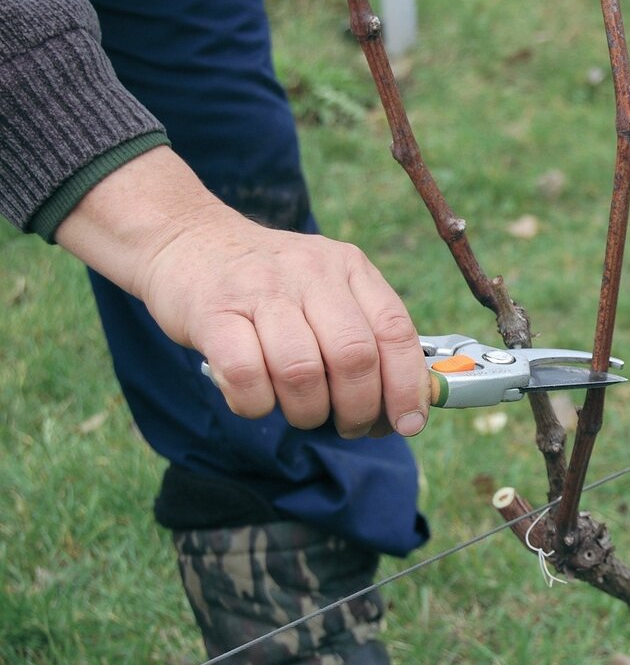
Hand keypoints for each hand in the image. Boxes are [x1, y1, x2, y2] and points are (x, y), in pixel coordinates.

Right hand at [56, 147, 428, 436]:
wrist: (185, 239)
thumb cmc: (269, 287)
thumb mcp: (328, 291)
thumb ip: (367, 339)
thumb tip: (406, 408)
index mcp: (351, 268)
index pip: (396, 331)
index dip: (407, 386)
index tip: (407, 423)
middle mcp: (311, 272)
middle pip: (354, 357)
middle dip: (359, 409)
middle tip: (348, 425)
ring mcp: (261, 289)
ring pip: (303, 372)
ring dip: (308, 412)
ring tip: (301, 411)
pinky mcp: (213, 311)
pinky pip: (247, 376)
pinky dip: (257, 404)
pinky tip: (256, 398)